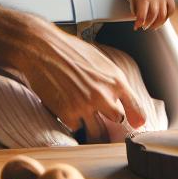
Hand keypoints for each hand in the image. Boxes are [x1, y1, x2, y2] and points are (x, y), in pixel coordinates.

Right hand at [8, 19, 147, 134]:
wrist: (42, 48)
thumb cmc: (70, 51)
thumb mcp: (100, 61)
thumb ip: (113, 82)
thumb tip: (122, 99)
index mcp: (115, 80)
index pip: (135, 108)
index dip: (135, 117)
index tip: (135, 123)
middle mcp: (104, 95)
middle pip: (117, 120)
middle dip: (108, 117)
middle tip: (99, 110)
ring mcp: (86, 106)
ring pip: (97, 131)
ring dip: (91, 124)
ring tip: (82, 110)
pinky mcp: (68, 114)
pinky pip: (76, 126)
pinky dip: (72, 120)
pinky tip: (66, 105)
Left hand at [131, 0, 174, 30]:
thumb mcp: (135, 1)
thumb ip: (136, 12)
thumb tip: (138, 26)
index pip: (142, 14)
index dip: (139, 23)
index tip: (136, 27)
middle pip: (153, 15)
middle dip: (149, 24)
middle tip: (145, 27)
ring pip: (163, 15)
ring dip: (158, 24)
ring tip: (153, 27)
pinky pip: (171, 11)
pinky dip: (167, 17)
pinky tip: (161, 19)